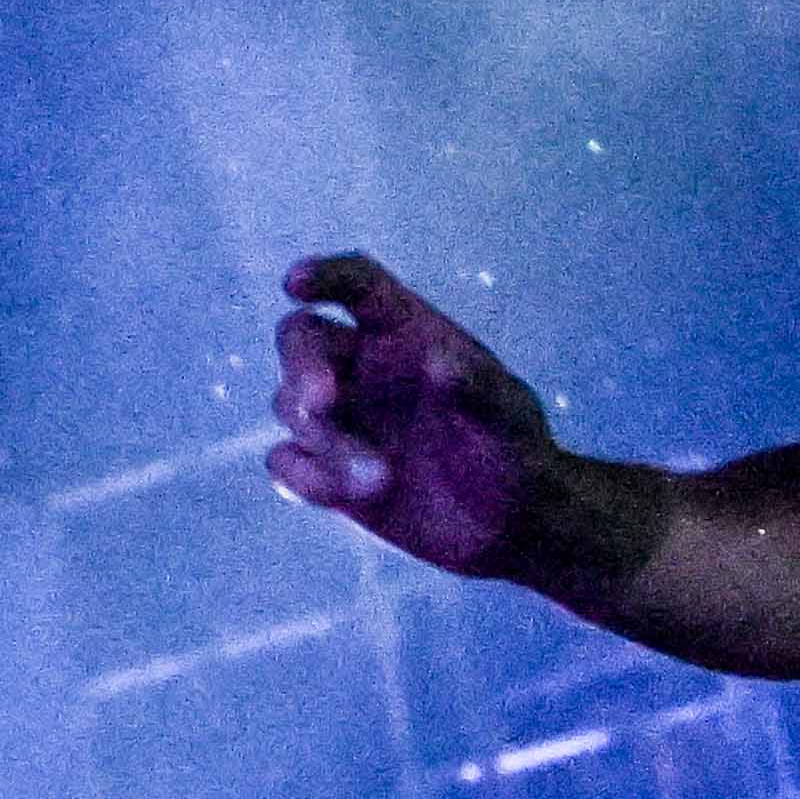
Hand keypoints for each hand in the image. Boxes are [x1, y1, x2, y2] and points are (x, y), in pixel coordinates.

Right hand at [270, 254, 560, 576]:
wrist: (509, 522)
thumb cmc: (514, 449)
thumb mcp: (510, 418)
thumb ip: (479, 388)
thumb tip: (440, 360)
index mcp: (408, 331)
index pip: (360, 284)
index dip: (327, 276)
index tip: (296, 284)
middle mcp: (364, 365)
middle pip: (302, 337)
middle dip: (302, 365)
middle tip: (322, 401)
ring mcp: (339, 415)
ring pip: (291, 405)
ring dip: (326, 441)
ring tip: (381, 477)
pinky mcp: (324, 468)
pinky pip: (285, 461)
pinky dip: (304, 477)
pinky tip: (342, 496)